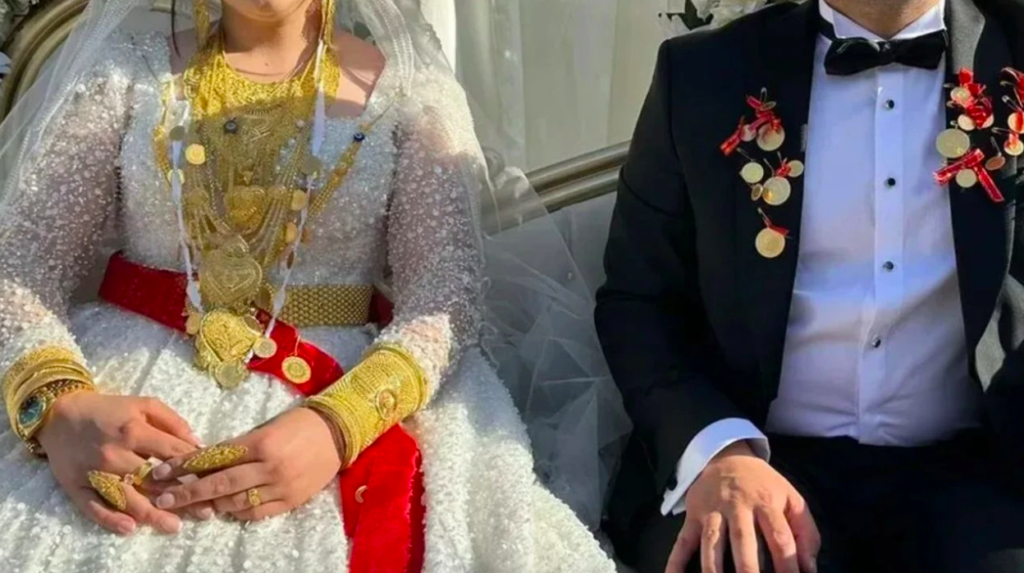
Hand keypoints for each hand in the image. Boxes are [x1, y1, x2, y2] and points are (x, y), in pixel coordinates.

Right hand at [36, 392, 200, 535]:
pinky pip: (94, 507)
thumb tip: (196, 443)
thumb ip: (172, 421)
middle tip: (203, 511)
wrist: (59, 415)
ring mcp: (94, 472)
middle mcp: (114, 453)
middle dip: (180, 496)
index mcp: (134, 430)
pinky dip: (112, 519)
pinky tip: (131, 528)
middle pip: (153, 479)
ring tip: (174, 525)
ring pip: (127, 497)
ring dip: (152, 513)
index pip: (171, 452)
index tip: (211, 479)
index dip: (193, 467)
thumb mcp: (143, 404)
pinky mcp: (76, 487)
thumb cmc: (108, 410)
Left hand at [145, 407, 341, 520]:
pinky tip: (225, 509)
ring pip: (236, 502)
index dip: (185, 465)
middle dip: (188, 492)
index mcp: (260, 442)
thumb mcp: (266, 427)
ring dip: (210, 504)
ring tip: (191, 506)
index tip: (161, 472)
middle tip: (163, 497)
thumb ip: (238, 445)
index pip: (214, 457)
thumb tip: (207, 460)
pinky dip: (238, 512)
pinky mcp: (292, 500)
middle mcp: (268, 466)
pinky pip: (257, 512)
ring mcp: (281, 486)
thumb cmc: (299, 423)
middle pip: (219, 483)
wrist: (338, 432)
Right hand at [665, 442, 820, 572]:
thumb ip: (805, 532)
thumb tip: (809, 568)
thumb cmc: (763, 485)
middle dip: (748, 569)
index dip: (787, 564)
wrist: (726, 456)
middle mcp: (737, 507)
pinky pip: (682, 541)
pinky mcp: (693, 517)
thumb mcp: (791, 498)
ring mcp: (712, 512)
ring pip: (712, 543)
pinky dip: (675, 561)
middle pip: (742, 540)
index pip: (779, 536)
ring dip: (713, 569)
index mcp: (766, 503)